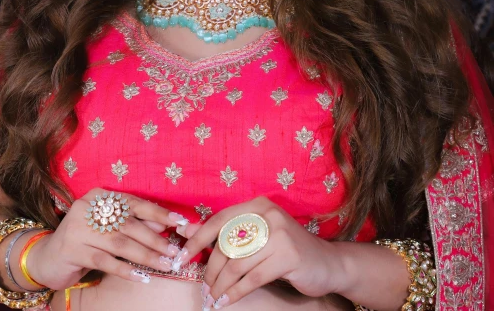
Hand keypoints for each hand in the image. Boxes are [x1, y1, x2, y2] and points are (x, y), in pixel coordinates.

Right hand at [24, 188, 197, 290]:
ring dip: (145, 255)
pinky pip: (105, 261)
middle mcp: (88, 208)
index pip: (134, 203)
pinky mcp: (72, 250)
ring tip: (164, 264)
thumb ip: (133, 223)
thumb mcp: (108, 227)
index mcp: (99, 196)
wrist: (46, 257)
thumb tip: (164, 225)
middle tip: (174, 250)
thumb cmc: (84, 240)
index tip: (179, 222)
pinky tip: (141, 276)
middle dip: (155, 239)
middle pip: (129, 224)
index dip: (158, 213)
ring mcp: (78, 229)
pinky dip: (126, 269)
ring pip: (120, 243)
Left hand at [179, 197, 340, 307]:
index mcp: (257, 206)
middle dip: (211, 270)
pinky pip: (252, 279)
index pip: (219, 221)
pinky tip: (227, 302)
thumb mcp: (257, 237)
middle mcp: (267, 215)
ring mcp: (279, 234)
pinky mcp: (287, 256)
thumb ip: (227, 234)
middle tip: (205, 287)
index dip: (197, 240)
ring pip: (237, 264)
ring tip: (214, 297)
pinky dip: (235, 293)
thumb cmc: (286, 250)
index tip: (181, 257)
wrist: (327, 263)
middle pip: (226, 245)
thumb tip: (187, 231)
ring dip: (221, 285)